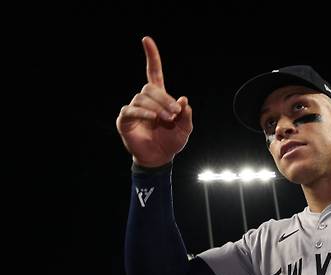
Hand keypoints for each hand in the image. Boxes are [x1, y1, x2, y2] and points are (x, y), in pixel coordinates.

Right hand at [116, 36, 192, 166]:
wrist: (160, 158)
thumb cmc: (172, 141)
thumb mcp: (185, 128)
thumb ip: (186, 114)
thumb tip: (183, 99)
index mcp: (159, 98)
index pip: (153, 73)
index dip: (151, 57)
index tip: (146, 40)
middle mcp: (144, 100)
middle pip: (150, 88)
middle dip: (164, 98)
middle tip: (174, 113)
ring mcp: (133, 109)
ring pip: (142, 98)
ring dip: (157, 107)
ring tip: (167, 119)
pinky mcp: (125, 120)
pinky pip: (131, 110)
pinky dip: (142, 112)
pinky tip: (152, 117)